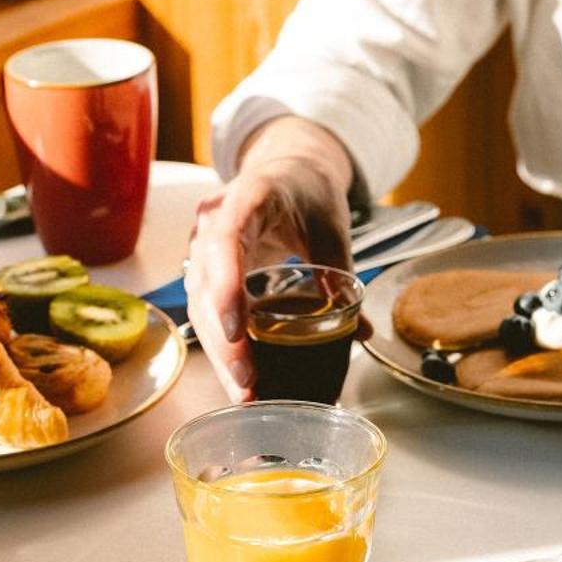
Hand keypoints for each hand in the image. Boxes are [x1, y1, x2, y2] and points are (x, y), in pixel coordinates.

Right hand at [188, 117, 355, 400]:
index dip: (227, 286)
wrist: (287, 168)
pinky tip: (240, 376)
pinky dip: (222, 344)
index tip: (238, 329)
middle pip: (206, 286)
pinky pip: (206, 309)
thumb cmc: (308, 192)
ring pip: (200, 305)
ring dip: (220, 353)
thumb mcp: (332, 226)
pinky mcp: (206, 268)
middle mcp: (214, 221)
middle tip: (249, 383)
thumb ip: (341, 275)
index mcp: (249, 197)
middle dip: (224, 341)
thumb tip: (361, 331)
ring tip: (245, 393)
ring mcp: (204, 245)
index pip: (226, 239)